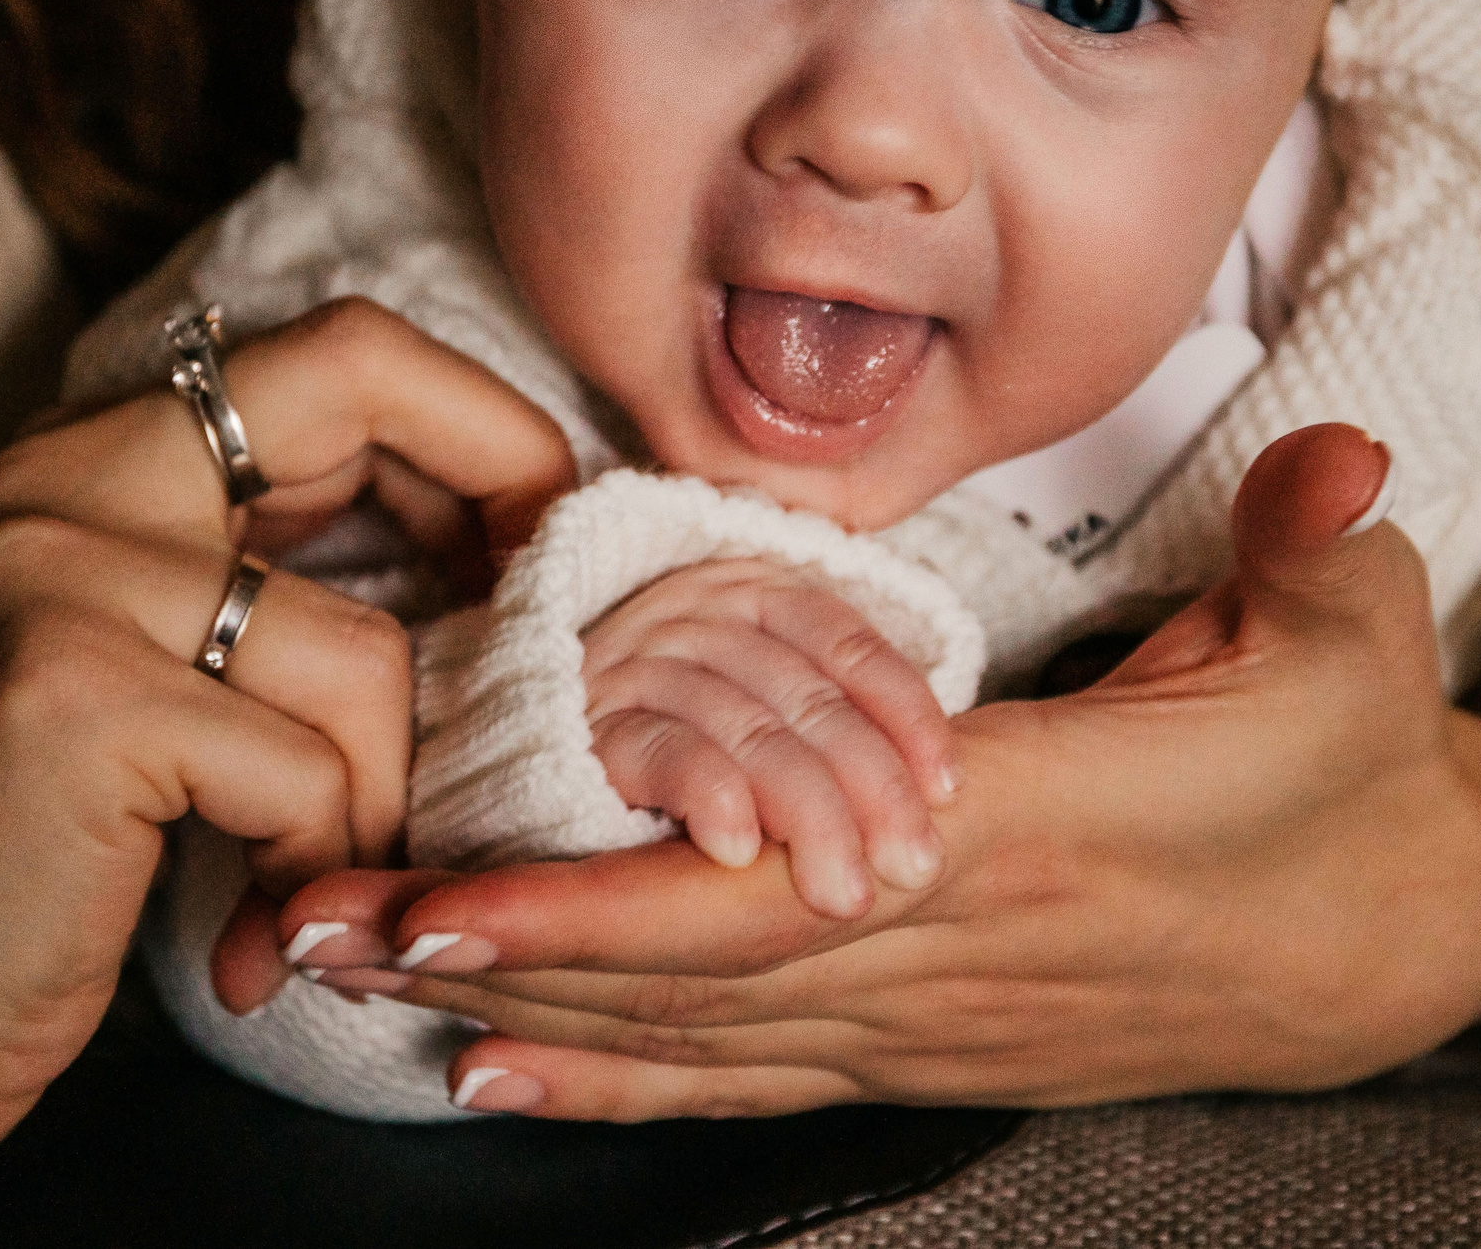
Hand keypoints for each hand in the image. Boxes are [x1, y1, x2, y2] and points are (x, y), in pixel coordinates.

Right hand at [0, 299, 575, 1243]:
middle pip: (360, 379)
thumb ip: (282, 579)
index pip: (343, 351)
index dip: (479, 433)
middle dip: (491, 517)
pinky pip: (310, 768)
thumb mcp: (158, 673)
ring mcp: (55, 574)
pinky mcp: (72, 699)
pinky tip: (254, 930)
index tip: (534, 554)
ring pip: (366, 650)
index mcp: (91, 456)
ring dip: (379, 803)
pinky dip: (317, 867)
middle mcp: (62, 477)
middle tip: (520, 672)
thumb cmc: (33, 867)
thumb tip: (511, 538)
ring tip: (314, 882)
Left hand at [260, 425, 1480, 1119]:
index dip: (612, 902)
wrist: (1396, 938)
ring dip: (518, 1013)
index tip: (453, 891)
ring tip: (351, 980)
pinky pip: (749, 1078)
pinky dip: (616, 1081)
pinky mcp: (931, 1045)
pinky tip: (490, 1079)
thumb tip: (1337, 460)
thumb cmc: (1349, 773)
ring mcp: (936, 1017)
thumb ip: (1311, 545)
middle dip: (496, 954)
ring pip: (697, 1036)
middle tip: (317, 922)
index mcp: (1033, 832)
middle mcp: (954, 947)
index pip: (784, 883)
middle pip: (690, 972)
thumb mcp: (1352, 640)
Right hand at [583, 557, 958, 918]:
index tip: (950, 793)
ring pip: (746, 727)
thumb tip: (947, 791)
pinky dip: (707, 794)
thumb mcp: (761, 711)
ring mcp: (638, 663)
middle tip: (910, 869)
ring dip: (804, 812)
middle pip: (806, 695)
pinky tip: (738, 851)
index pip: (849, 642)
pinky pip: (659, 748)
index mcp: (754, 593)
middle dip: (870, 788)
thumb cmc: (681, 744)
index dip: (907, 715)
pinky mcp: (585, 723)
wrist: (530, 752)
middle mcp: (697, 614)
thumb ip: (831, 723)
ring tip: (840, 888)